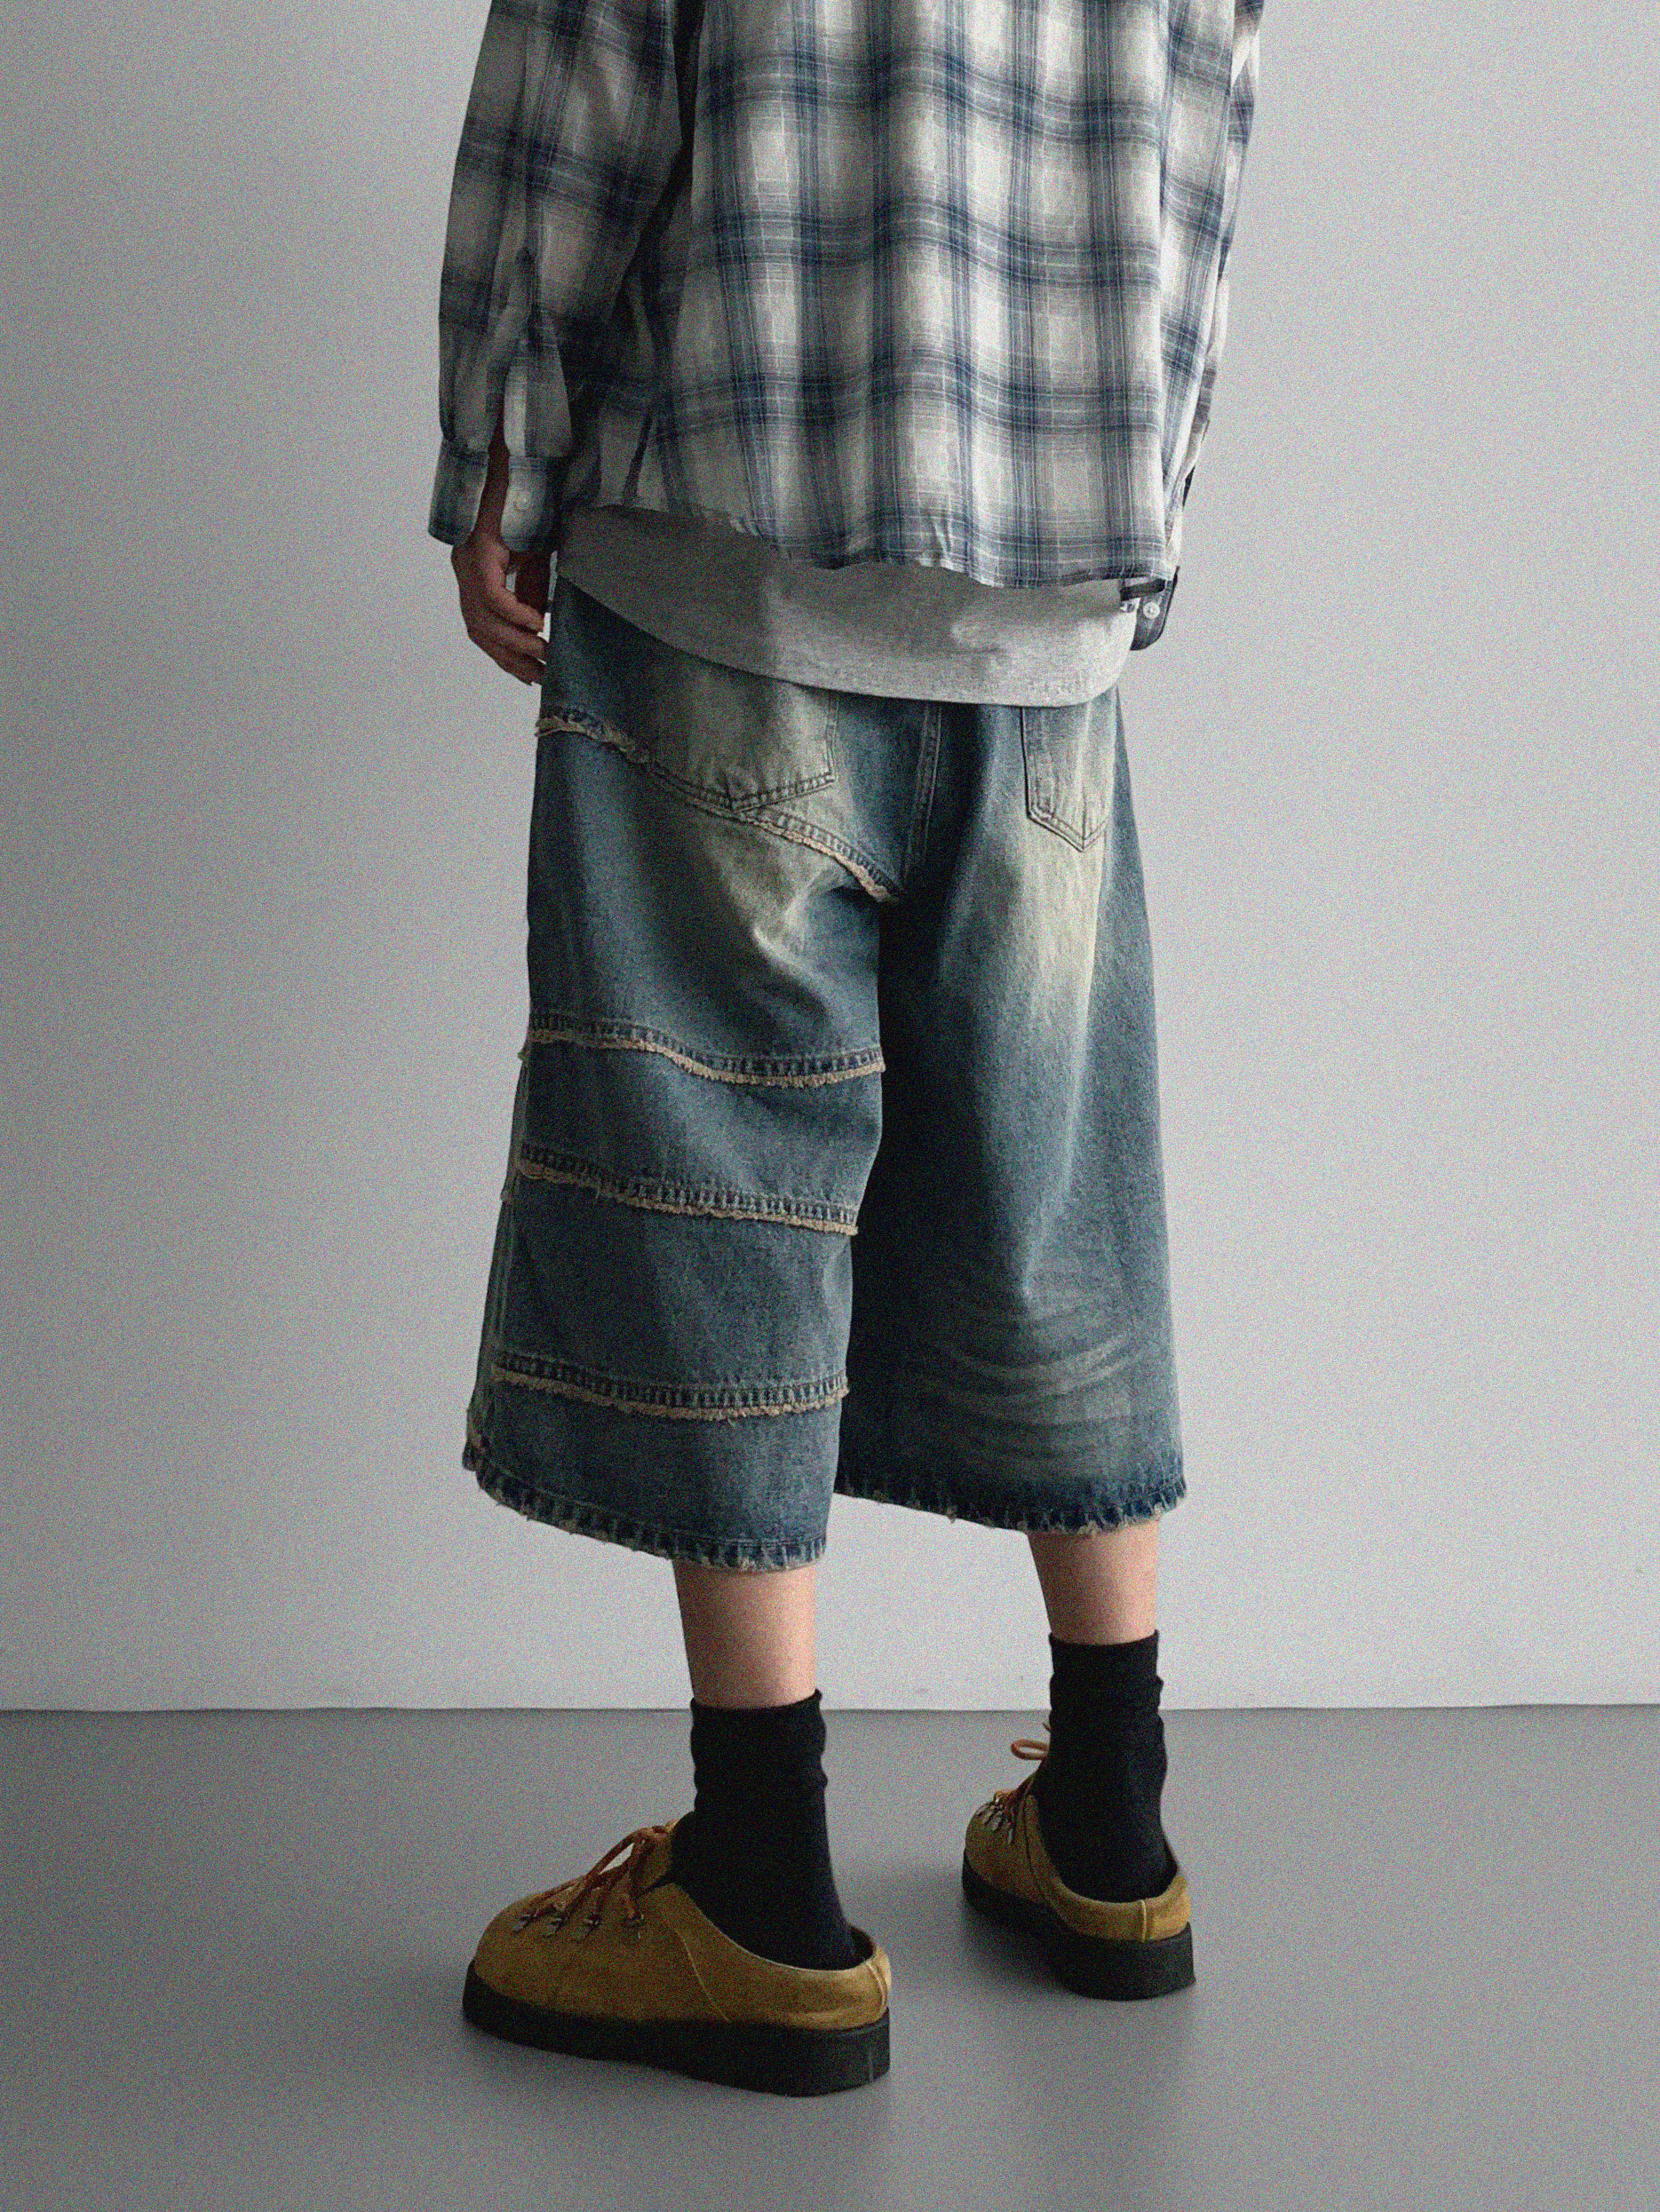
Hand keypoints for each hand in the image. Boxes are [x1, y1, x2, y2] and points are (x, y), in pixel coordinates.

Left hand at [451, 416, 549, 684]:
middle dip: (510, 658)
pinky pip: (493, 595)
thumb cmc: (527, 499)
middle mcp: (465, 568)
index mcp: (474, 571)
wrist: (517, 457)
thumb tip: (538, 620)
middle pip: (479, 630)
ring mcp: (469, 559)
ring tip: (541, 655)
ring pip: (483, 619)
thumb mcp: (534, 552)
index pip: (481, 626)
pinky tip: (537, 624)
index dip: (503, 655)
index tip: (530, 674)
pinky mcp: (480, 548)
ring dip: (514, 643)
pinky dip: (515, 614)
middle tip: (539, 676)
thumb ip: (531, 586)